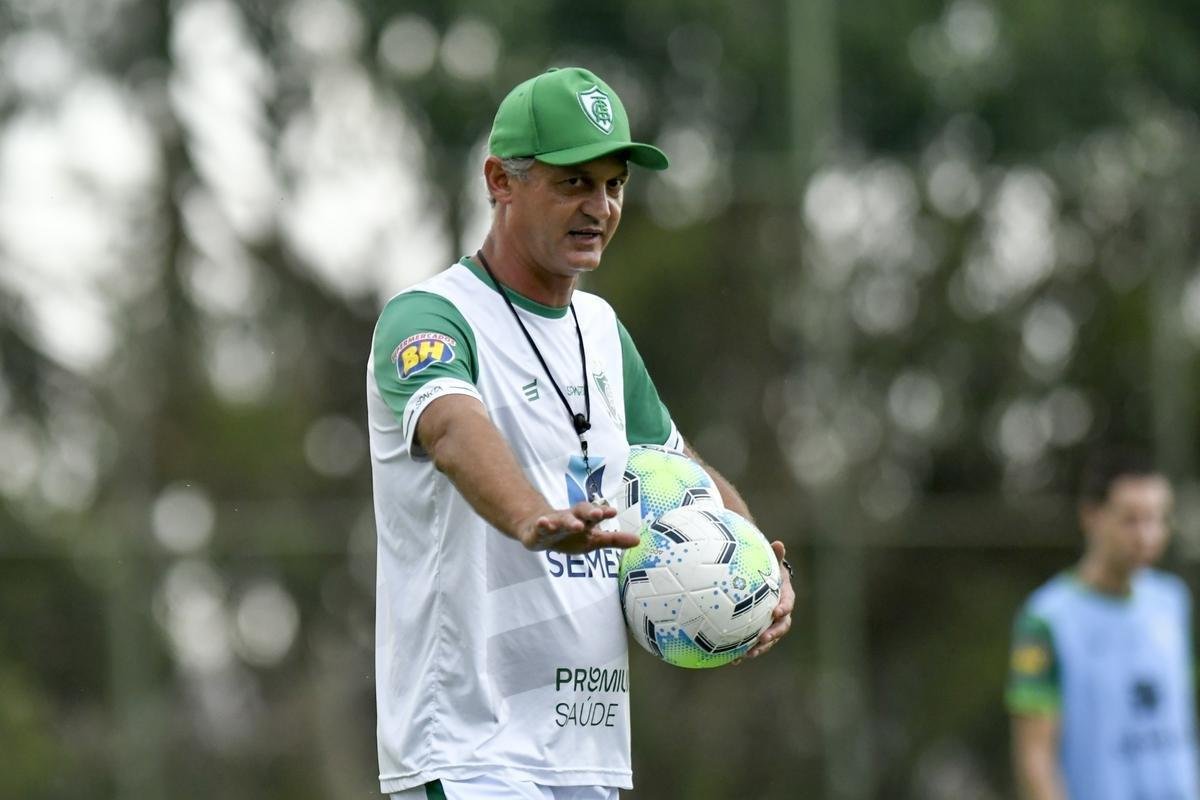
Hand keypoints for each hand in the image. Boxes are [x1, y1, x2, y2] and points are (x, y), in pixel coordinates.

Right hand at [518, 501, 634, 553]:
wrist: (537, 530)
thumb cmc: (570, 535)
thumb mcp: (593, 539)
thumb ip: (614, 540)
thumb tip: (638, 540)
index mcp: (584, 520)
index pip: (594, 514)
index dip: (603, 512)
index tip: (613, 511)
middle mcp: (570, 518)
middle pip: (580, 512)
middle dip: (589, 512)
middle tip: (598, 514)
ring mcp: (553, 524)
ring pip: (561, 520)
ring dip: (569, 522)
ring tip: (577, 525)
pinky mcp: (538, 531)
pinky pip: (540, 528)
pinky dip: (542, 525)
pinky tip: (543, 523)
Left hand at [739, 540, 794, 661]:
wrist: (762, 581)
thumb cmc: (766, 569)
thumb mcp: (770, 562)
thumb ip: (775, 555)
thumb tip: (779, 543)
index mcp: (784, 597)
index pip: (788, 603)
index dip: (784, 608)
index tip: (777, 612)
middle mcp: (780, 614)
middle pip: (780, 627)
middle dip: (773, 634)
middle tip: (763, 639)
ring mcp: (769, 625)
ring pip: (768, 639)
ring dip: (759, 648)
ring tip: (747, 654)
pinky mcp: (758, 632)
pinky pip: (753, 643)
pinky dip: (744, 651)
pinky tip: (732, 660)